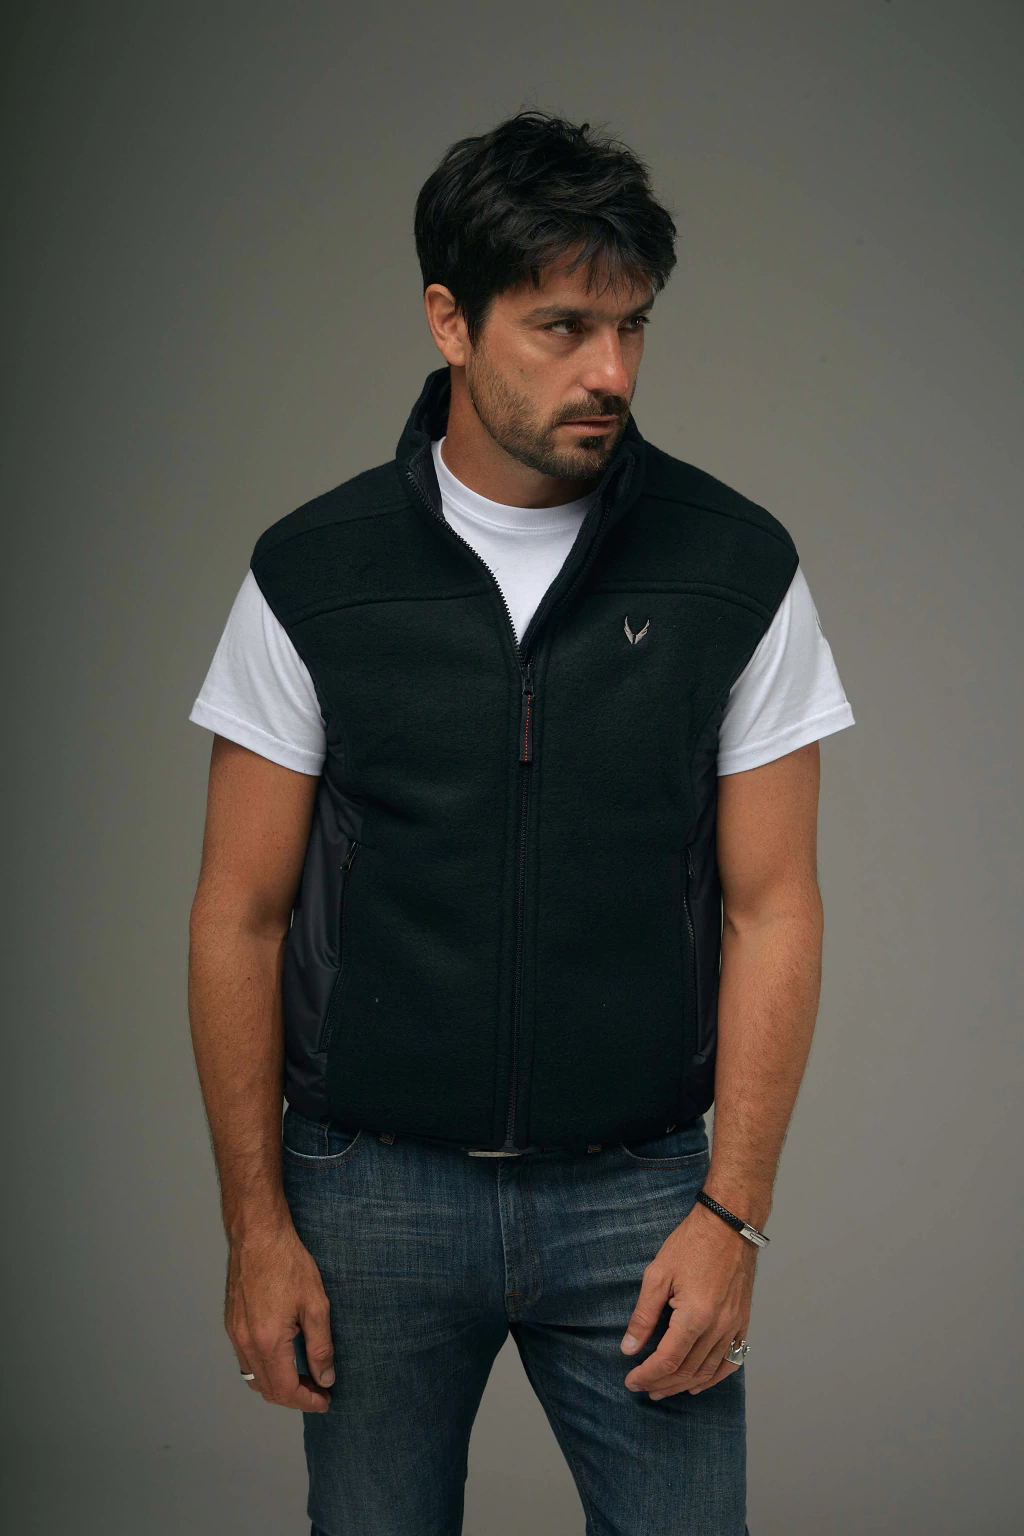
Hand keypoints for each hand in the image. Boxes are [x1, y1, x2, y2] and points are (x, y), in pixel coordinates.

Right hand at [226, 1218, 334, 1411]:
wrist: (258, 1234)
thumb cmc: (287, 1263)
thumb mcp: (316, 1304)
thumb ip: (321, 1346)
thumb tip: (325, 1378)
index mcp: (268, 1340)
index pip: (285, 1390)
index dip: (307, 1401)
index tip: (325, 1400)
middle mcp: (246, 1342)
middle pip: (267, 1390)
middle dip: (295, 1397)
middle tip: (319, 1390)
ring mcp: (235, 1333)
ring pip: (254, 1377)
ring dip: (278, 1385)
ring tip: (304, 1376)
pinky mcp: (232, 1323)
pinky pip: (246, 1360)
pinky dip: (265, 1369)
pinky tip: (284, 1356)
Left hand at [619, 1200, 756, 1398]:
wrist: (729, 1225)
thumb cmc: (692, 1244)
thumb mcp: (657, 1274)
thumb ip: (643, 1315)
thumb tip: (629, 1348)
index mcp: (695, 1315)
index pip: (667, 1360)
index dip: (647, 1375)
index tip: (630, 1380)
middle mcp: (718, 1327)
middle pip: (687, 1370)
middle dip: (662, 1383)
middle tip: (642, 1387)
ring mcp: (734, 1326)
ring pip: (708, 1370)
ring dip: (684, 1384)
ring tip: (663, 1388)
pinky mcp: (743, 1322)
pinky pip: (731, 1361)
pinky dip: (714, 1377)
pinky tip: (698, 1383)